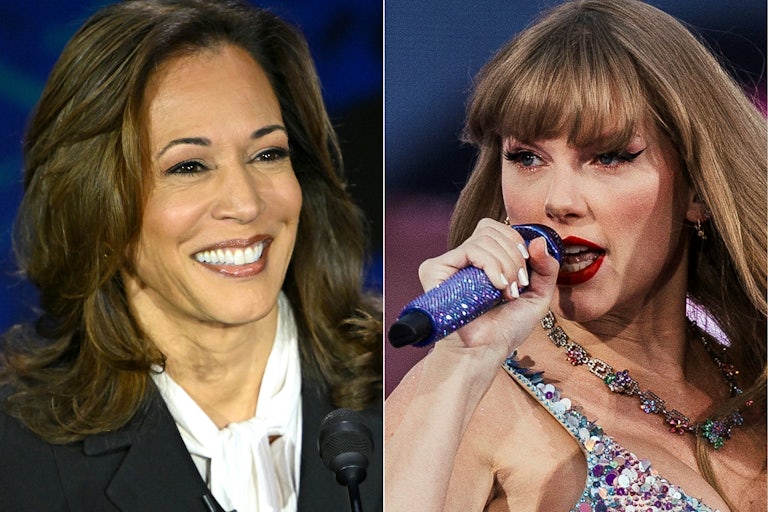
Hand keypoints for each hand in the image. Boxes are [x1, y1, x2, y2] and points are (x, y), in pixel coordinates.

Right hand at [418, 218, 558, 358]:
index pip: (497, 229)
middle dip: (514, 257)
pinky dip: (490, 265)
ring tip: (505, 293)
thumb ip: (546, 267)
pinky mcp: (435, 269)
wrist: (486, 350)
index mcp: (482, 259)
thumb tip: (539, 241)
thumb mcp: (538, 296)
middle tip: (515, 287)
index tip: (523, 277)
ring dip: (505, 265)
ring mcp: (448, 263)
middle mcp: (463, 258)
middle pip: (492, 230)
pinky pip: (470, 250)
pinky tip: (495, 288)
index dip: (516, 244)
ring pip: (484, 239)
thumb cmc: (506, 329)